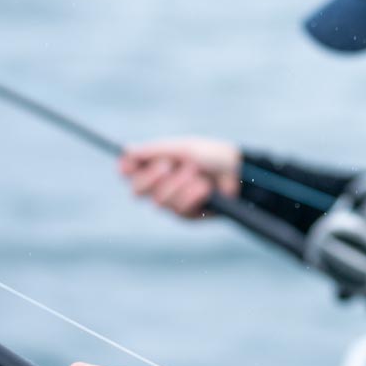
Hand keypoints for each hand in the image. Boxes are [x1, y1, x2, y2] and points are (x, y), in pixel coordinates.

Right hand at [119, 137, 240, 217]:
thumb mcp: (184, 149)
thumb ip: (156, 151)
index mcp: (156, 166)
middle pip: (137, 190)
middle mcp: (160, 186)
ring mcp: (172, 202)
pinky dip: (193, 195)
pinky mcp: (187, 215)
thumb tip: (127, 151)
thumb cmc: (211, 156)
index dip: (126, 169)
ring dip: (179, 184)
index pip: (130, 172)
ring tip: (197, 173)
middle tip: (168, 165)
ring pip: (159, 200)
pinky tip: (205, 188)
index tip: (127, 165)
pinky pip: (180, 209)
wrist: (239, 171)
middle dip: (152, 177)